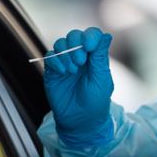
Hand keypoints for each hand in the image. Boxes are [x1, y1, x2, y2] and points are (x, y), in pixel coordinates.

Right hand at [43, 27, 113, 147]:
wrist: (81, 121)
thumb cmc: (96, 101)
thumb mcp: (101, 79)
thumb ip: (101, 56)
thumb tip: (106, 35)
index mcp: (95, 57)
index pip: (92, 35)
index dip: (90, 36)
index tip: (89, 46)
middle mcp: (80, 56)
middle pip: (74, 36)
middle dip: (76, 45)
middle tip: (81, 62)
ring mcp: (65, 63)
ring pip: (60, 43)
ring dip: (66, 54)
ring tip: (72, 70)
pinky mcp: (52, 71)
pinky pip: (49, 56)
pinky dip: (55, 60)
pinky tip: (63, 72)